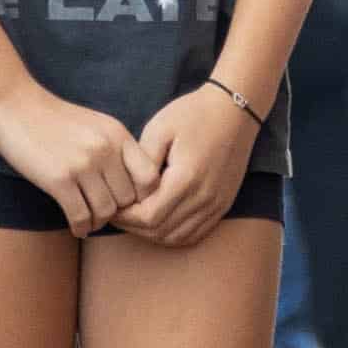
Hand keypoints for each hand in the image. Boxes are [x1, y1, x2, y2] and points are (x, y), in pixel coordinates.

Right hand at [0, 85, 145, 233]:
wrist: (14, 104)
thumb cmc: (54, 118)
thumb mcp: (95, 124)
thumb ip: (116, 149)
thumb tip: (133, 187)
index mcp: (118, 135)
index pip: (150, 177)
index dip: (143, 196)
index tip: (126, 201)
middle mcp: (105, 149)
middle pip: (127, 199)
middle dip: (117, 212)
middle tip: (105, 216)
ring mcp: (83, 164)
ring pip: (105, 212)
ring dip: (98, 222)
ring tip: (89, 222)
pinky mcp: (59, 179)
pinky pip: (80, 215)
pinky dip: (81, 228)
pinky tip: (77, 227)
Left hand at [116, 73, 262, 242]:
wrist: (235, 110)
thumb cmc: (194, 114)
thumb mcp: (159, 129)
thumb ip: (141, 163)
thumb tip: (127, 190)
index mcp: (186, 178)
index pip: (148, 216)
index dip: (125, 217)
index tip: (112, 206)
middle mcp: (204, 197)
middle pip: (160, 231)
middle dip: (134, 227)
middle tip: (117, 214)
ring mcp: (216, 204)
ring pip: (177, 238)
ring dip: (152, 233)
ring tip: (134, 218)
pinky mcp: (223, 205)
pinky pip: (195, 234)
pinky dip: (173, 234)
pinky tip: (159, 222)